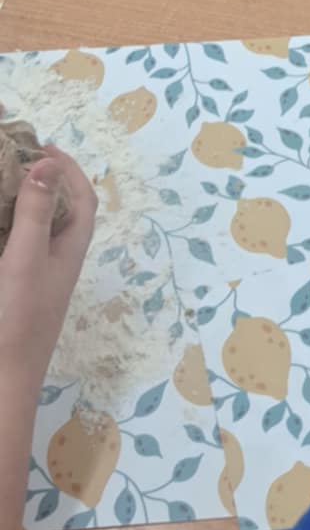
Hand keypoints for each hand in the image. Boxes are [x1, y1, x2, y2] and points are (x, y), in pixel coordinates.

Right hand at [0, 145, 96, 397]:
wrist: (1, 383)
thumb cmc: (17, 319)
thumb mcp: (26, 258)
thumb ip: (35, 212)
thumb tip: (47, 163)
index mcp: (69, 251)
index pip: (82, 200)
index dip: (69, 170)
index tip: (43, 146)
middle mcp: (56, 262)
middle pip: (59, 212)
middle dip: (43, 182)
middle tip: (16, 160)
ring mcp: (34, 281)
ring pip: (36, 232)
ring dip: (23, 206)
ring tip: (2, 185)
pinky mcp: (14, 294)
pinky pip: (15, 252)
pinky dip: (8, 232)